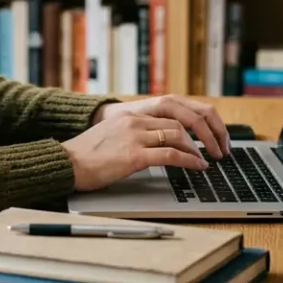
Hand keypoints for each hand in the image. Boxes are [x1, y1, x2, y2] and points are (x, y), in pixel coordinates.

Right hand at [92, 95, 230, 158]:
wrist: (67, 163)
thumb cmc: (87, 155)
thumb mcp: (113, 136)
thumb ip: (134, 134)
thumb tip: (158, 144)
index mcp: (132, 115)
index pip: (172, 115)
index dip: (194, 125)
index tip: (205, 135)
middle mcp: (136, 121)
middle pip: (180, 123)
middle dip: (203, 136)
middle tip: (214, 149)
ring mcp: (135, 137)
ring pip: (178, 137)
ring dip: (198, 149)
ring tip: (206, 160)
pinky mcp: (134, 155)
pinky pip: (171, 156)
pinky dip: (189, 161)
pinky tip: (197, 167)